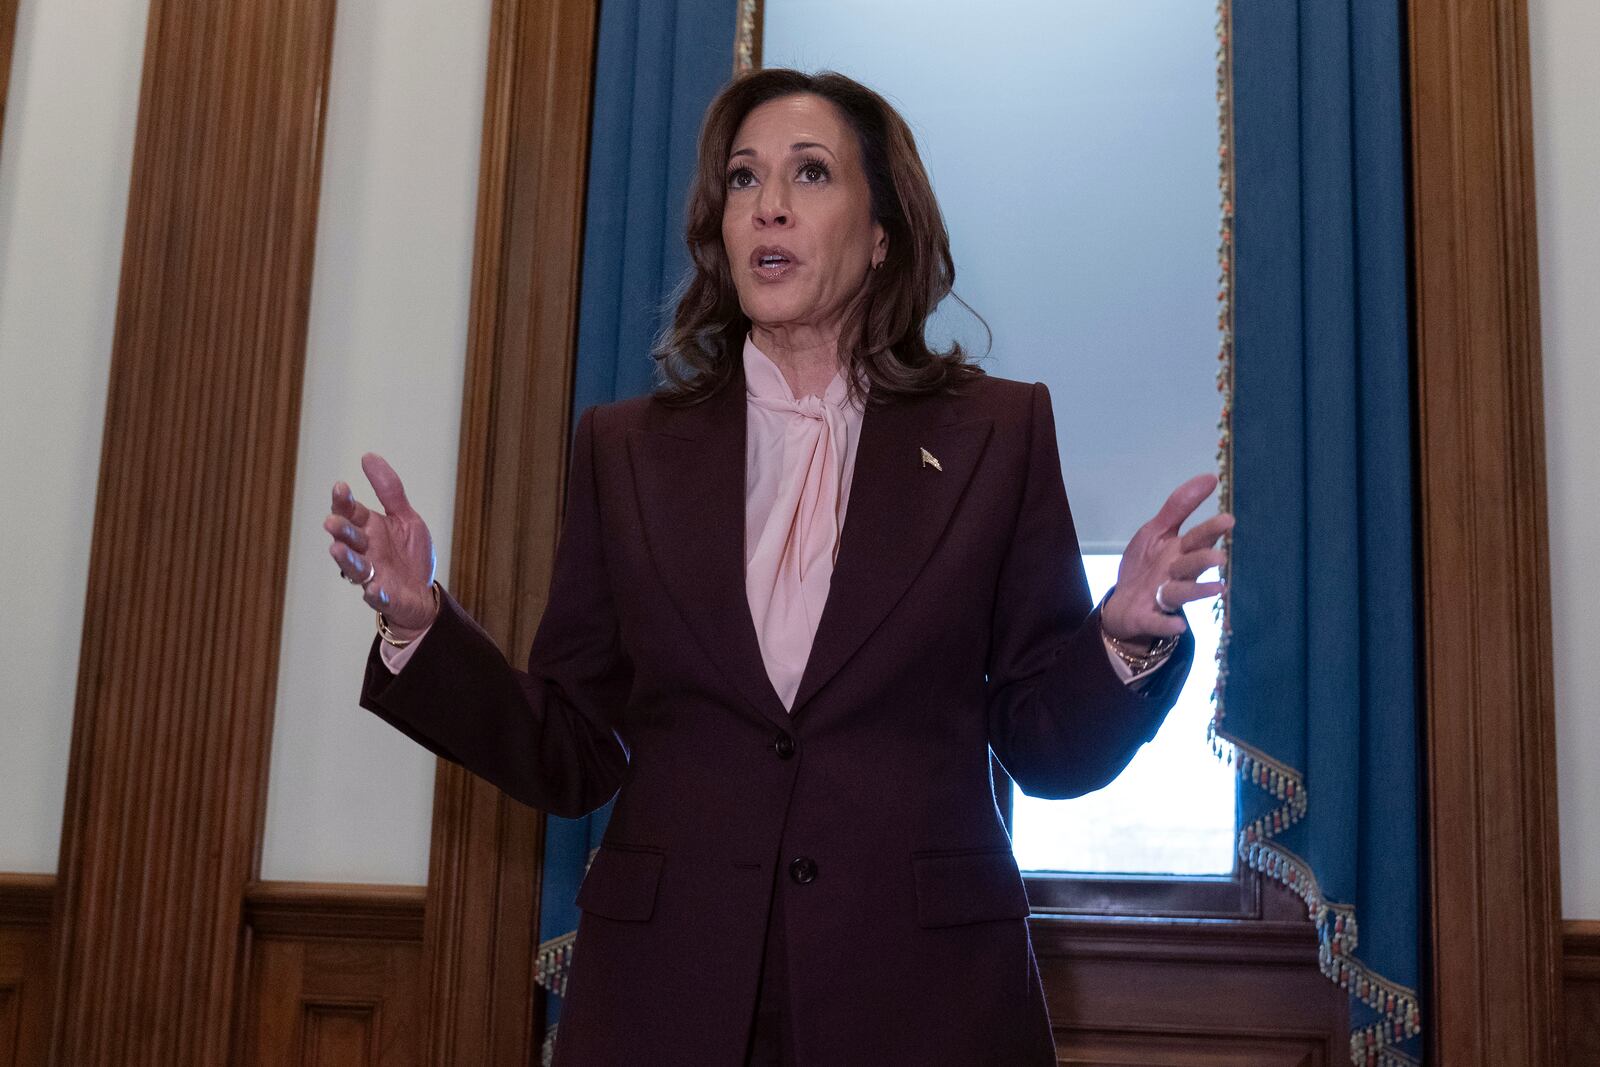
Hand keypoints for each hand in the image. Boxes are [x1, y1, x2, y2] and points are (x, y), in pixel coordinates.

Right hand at [325, 453, 437, 634]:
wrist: (423, 593)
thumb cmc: (409, 554)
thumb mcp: (406, 518)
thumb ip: (390, 491)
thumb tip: (368, 456)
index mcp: (370, 529)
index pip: (351, 513)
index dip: (344, 501)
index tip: (340, 487)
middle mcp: (366, 551)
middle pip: (349, 539)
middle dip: (341, 530)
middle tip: (332, 522)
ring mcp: (373, 575)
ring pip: (355, 567)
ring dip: (346, 558)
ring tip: (336, 549)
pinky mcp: (385, 597)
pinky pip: (377, 597)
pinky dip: (376, 594)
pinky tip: (376, 589)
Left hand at [1101, 473, 1232, 645]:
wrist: (1123, 604)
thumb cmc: (1146, 566)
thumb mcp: (1156, 531)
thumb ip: (1180, 506)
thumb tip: (1210, 478)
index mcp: (1180, 552)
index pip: (1198, 539)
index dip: (1211, 530)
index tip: (1228, 520)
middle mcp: (1177, 575)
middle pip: (1192, 565)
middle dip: (1204, 560)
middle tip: (1219, 557)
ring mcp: (1164, 597)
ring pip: (1181, 592)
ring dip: (1196, 590)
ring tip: (1217, 588)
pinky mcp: (1149, 618)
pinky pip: (1159, 622)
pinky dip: (1167, 624)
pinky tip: (1178, 626)